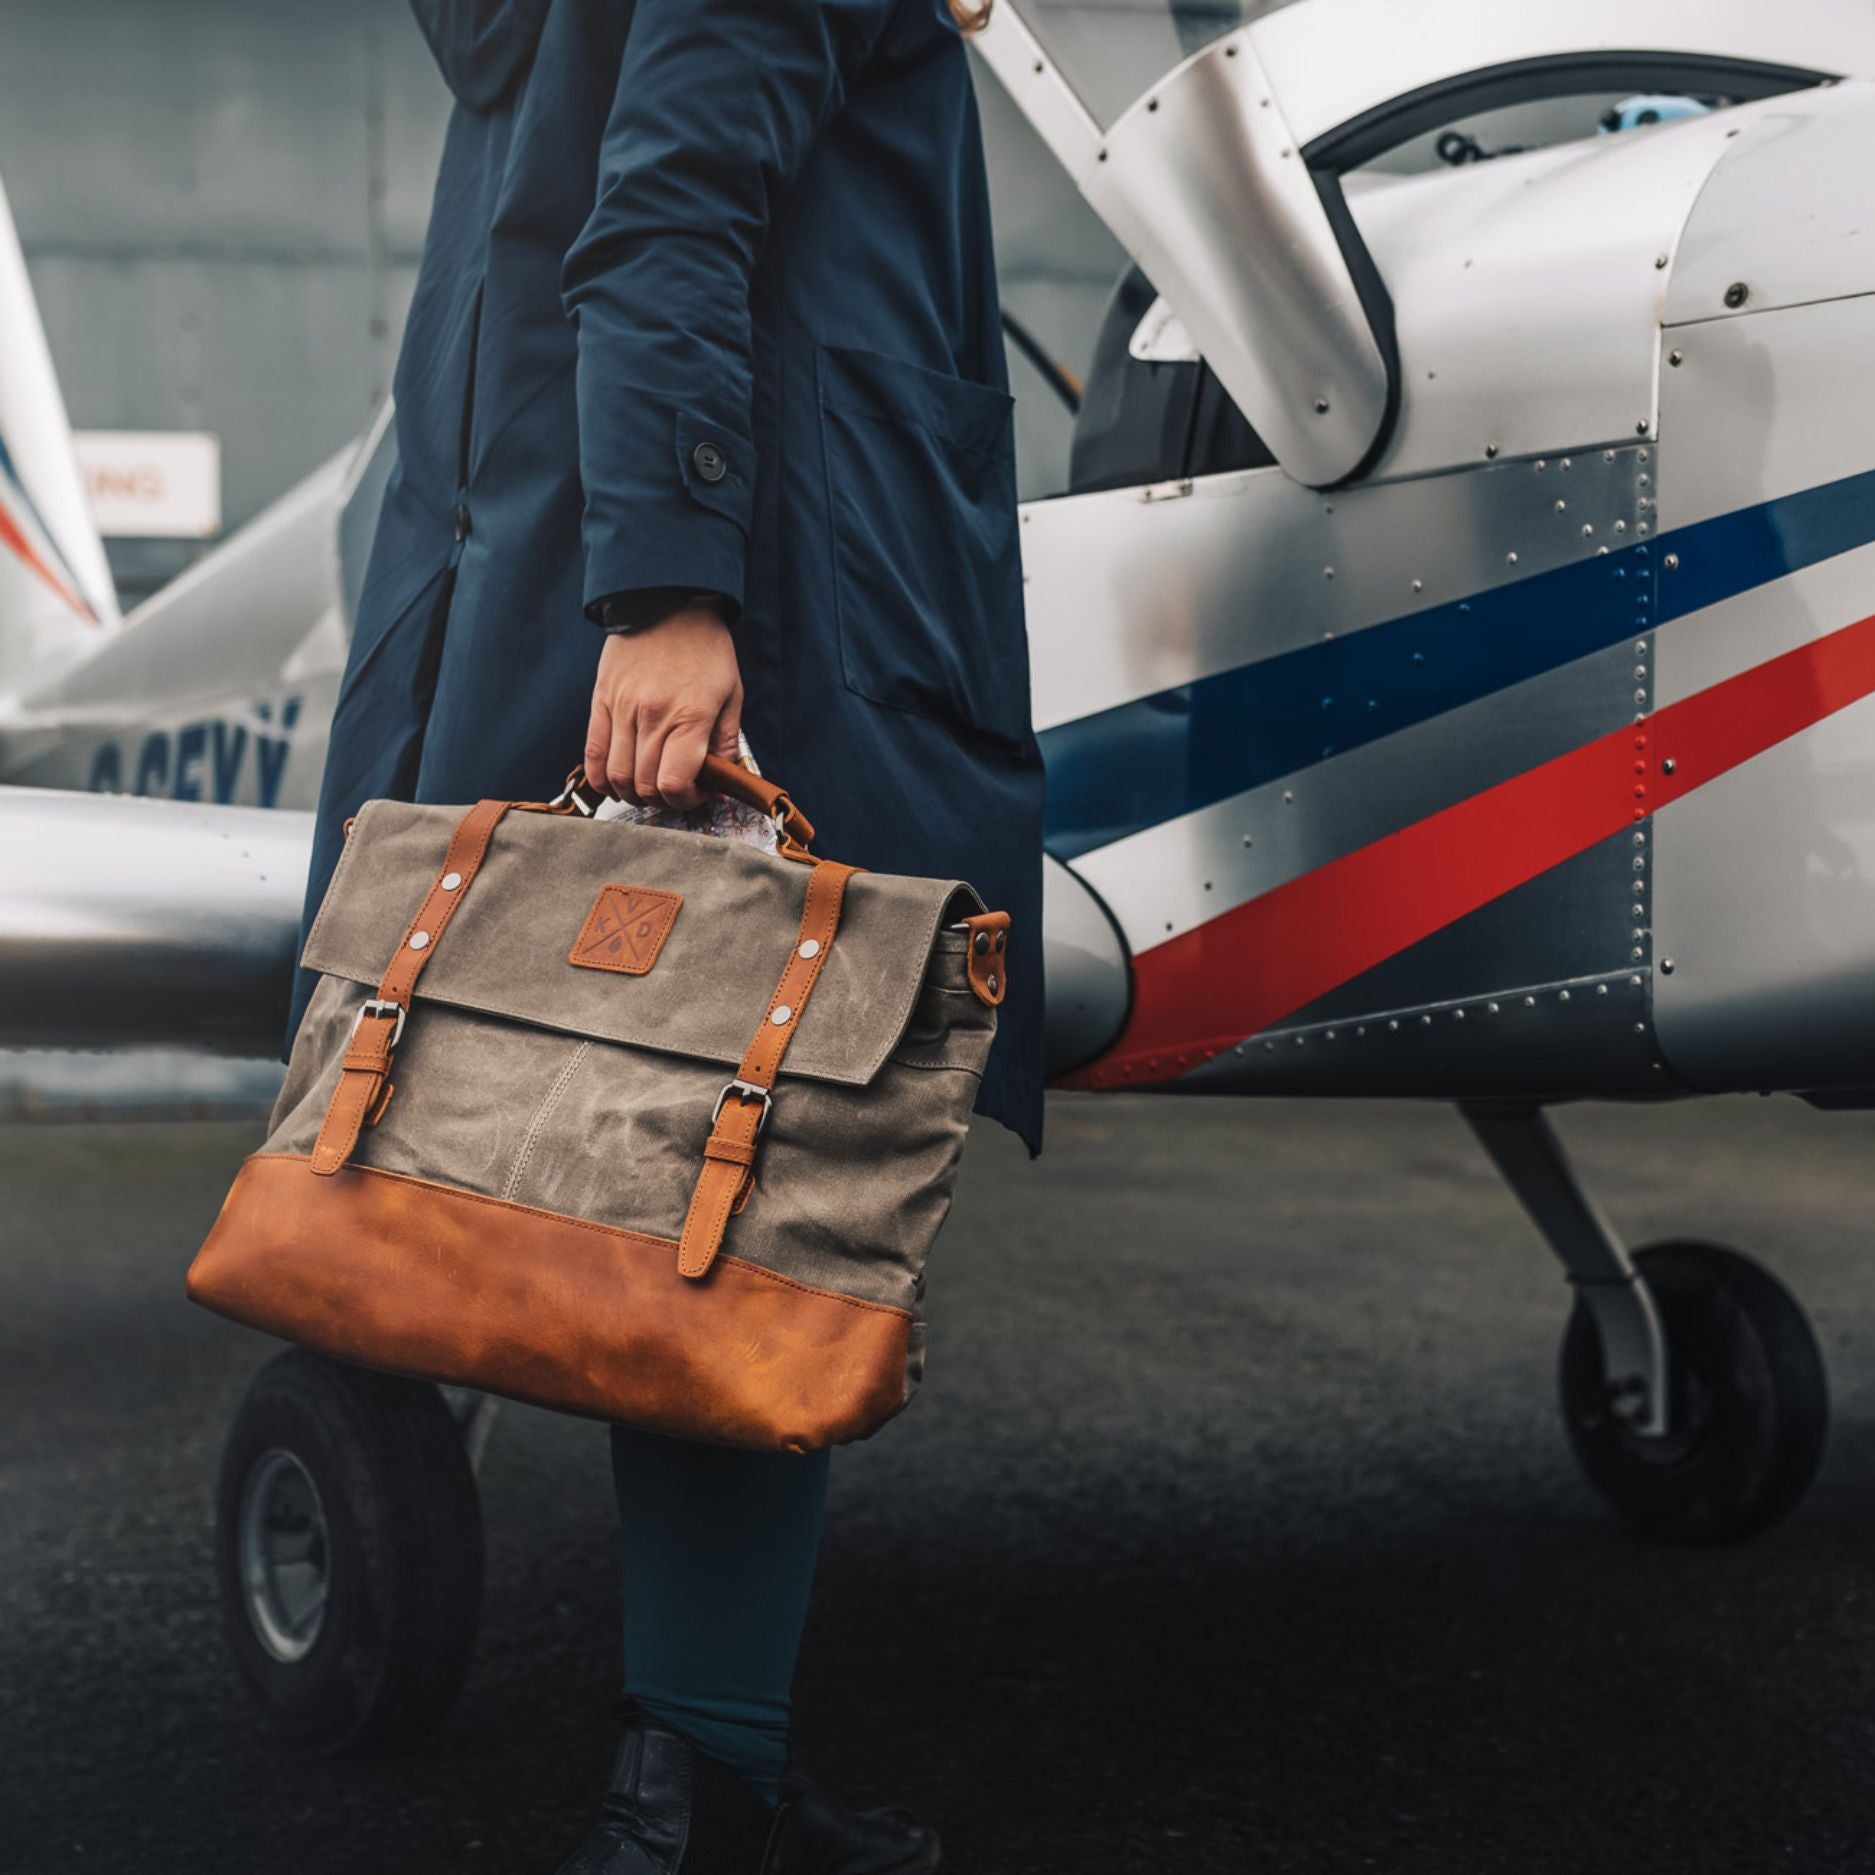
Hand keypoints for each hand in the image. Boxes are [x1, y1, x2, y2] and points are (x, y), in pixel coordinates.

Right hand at [584, 607, 742, 808]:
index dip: (686, 801)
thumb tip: (722, 779)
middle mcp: (652, 716)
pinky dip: (602, 778)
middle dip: (663, 801)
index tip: (698, 793)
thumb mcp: (732, 693)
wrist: (668, 601)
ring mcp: (622, 709)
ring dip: (632, 794)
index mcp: (690, 717)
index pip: (674, 783)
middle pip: (645, 786)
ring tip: (648, 787)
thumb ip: (726, 741)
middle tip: (676, 791)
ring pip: (616, 776)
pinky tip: (617, 781)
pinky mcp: (601, 701)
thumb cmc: (706, 648)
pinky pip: (591, 754)